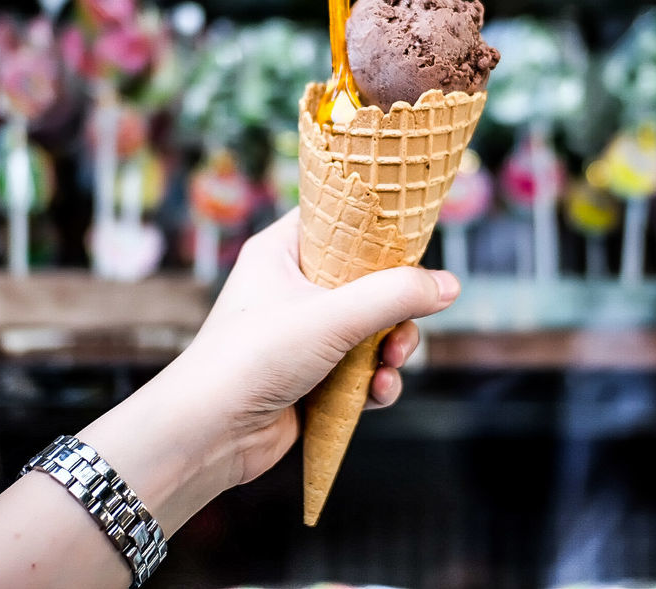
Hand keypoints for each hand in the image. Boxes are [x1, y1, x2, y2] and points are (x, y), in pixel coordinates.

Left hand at [186, 209, 459, 483]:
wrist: (206, 436)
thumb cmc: (253, 359)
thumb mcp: (332, 317)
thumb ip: (394, 296)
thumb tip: (449, 285)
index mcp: (281, 252)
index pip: (338, 218)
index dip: (378, 228)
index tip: (414, 242)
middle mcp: (291, 287)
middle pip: (368, 279)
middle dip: (397, 309)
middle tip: (403, 329)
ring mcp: (301, 334)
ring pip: (370, 328)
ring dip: (392, 349)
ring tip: (390, 367)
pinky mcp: (310, 376)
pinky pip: (360, 369)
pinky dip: (375, 381)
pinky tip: (377, 395)